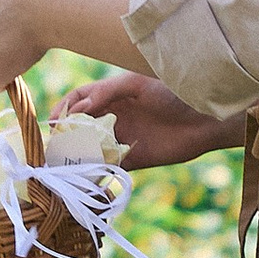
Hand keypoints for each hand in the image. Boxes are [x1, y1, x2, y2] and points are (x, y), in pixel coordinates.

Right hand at [57, 69, 239, 170]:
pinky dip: (96, 171)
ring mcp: (121, 139)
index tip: (54, 121)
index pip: (78, 100)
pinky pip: (108, 167)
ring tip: (65, 162)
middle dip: (64, 134)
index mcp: (111, 96)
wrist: (204, 119)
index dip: (63, 109)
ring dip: (75, 155)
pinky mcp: (132, 159)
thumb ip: (107, 92)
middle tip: (55, 145)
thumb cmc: (173, 93)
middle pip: (78, 126)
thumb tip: (78, 108)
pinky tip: (87, 173)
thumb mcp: (137, 84)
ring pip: (89, 148)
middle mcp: (112, 117)